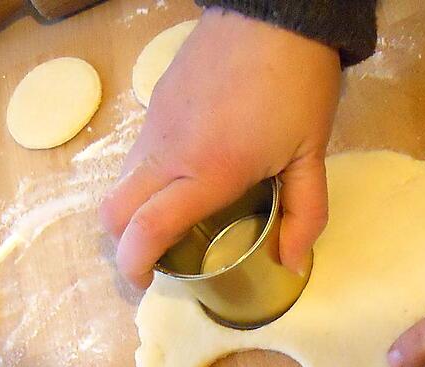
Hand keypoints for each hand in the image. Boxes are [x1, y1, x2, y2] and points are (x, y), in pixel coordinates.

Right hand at [100, 9, 340, 287]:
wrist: (276, 11)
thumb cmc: (298, 84)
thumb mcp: (311, 155)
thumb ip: (303, 214)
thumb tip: (292, 261)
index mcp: (206, 172)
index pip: (146, 229)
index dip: (134, 265)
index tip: (147, 282)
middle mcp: (168, 152)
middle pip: (113, 212)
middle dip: (122, 245)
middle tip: (152, 260)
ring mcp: (155, 124)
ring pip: (121, 181)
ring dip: (133, 211)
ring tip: (171, 222)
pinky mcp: (156, 103)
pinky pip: (136, 153)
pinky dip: (145, 179)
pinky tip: (182, 177)